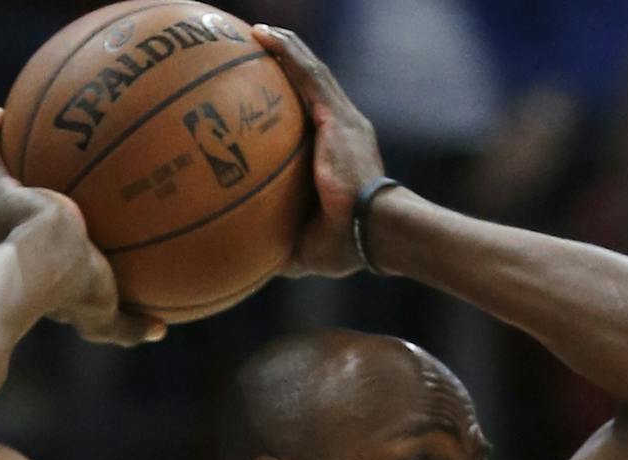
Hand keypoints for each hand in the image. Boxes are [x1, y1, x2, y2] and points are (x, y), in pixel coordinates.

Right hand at [0, 109, 163, 344]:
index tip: (58, 231)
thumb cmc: (77, 293)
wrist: (47, 268)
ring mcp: (2, 215)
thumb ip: (131, 325)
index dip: (42, 243)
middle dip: (6, 199)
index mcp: (34, 267)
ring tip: (1, 135)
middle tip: (21, 179)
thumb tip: (162, 331)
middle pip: (2, 215)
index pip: (34, 253)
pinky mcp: (1, 194)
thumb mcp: (108, 318)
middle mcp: (10, 240)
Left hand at [252, 26, 385, 276]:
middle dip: (288, 64)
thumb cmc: (346, 245)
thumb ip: (282, 244)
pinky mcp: (337, 116)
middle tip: (256, 50)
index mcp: (341, 155)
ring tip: (256, 32)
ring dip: (285, 48)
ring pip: (310, 71)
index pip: (315, 119)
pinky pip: (307, 75)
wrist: (374, 231)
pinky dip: (286, 53)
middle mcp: (346, 129)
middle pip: (313, 86)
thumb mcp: (307, 247)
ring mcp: (344, 119)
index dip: (294, 101)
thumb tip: (253, 258)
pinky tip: (261, 35)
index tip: (269, 95)